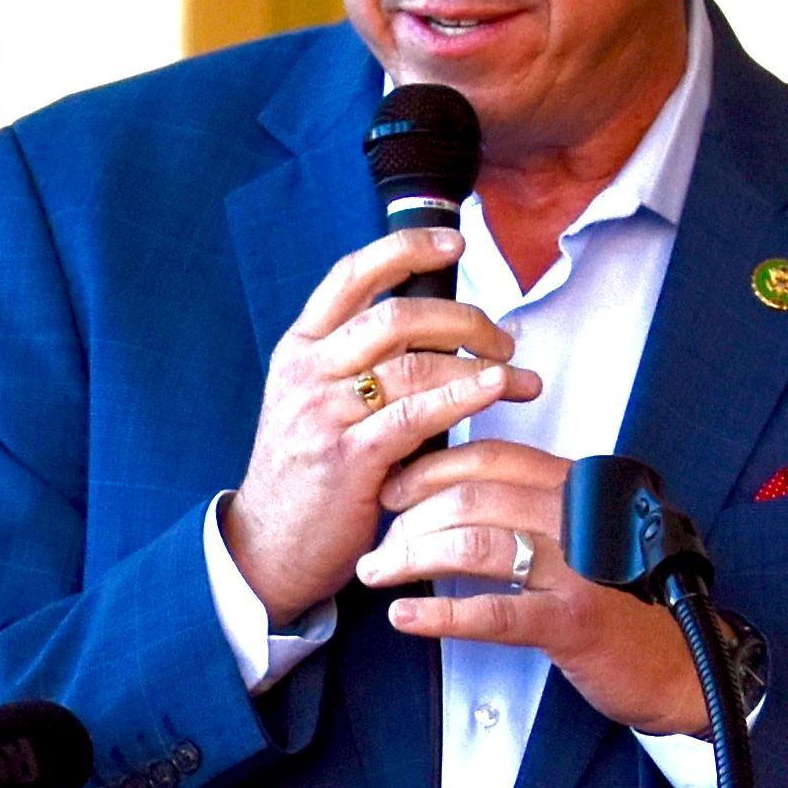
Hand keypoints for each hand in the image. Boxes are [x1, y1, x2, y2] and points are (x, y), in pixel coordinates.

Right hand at [225, 227, 535, 621]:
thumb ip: (358, 361)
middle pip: (396, 315)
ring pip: (413, 364)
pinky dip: (464, 397)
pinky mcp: (349, 459)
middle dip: (462, 318)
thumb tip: (432, 326)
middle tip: (502, 338)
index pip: (352, 275)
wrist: (270, 545)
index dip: (406, 248)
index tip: (455, 242)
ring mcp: (325, 414)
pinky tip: (497, 389)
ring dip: (478, 365)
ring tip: (517, 377)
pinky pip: (415, 415)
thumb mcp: (314, 401)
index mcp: (299, 348)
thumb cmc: (307, 472)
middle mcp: (307, 373)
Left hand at [358, 438, 712, 737]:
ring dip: (411, 557)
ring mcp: (577, 568)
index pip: (488, 456)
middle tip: (378, 543)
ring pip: (473, 544)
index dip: (429, 469)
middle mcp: (576, 518)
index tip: (392, 490)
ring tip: (378, 574)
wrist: (683, 663)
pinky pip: (493, 611)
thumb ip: (531, 510)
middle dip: (408, 518)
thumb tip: (449, 495)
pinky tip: (406, 616)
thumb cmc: (624, 600)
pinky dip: (440, 613)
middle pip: (469, 496)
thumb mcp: (581, 537)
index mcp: (575, 489)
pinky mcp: (573, 620)